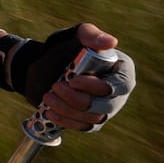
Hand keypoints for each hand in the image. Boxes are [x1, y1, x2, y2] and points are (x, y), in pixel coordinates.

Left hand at [9, 22, 135, 131]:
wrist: (41, 69)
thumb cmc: (62, 49)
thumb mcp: (72, 36)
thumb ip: (90, 35)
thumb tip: (111, 42)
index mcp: (121, 69)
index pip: (121, 85)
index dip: (98, 87)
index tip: (73, 81)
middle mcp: (118, 91)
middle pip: (107, 105)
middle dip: (78, 99)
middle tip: (55, 86)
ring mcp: (106, 107)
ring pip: (94, 118)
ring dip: (68, 109)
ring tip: (48, 97)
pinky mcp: (91, 120)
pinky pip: (84, 127)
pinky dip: (67, 121)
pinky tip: (50, 112)